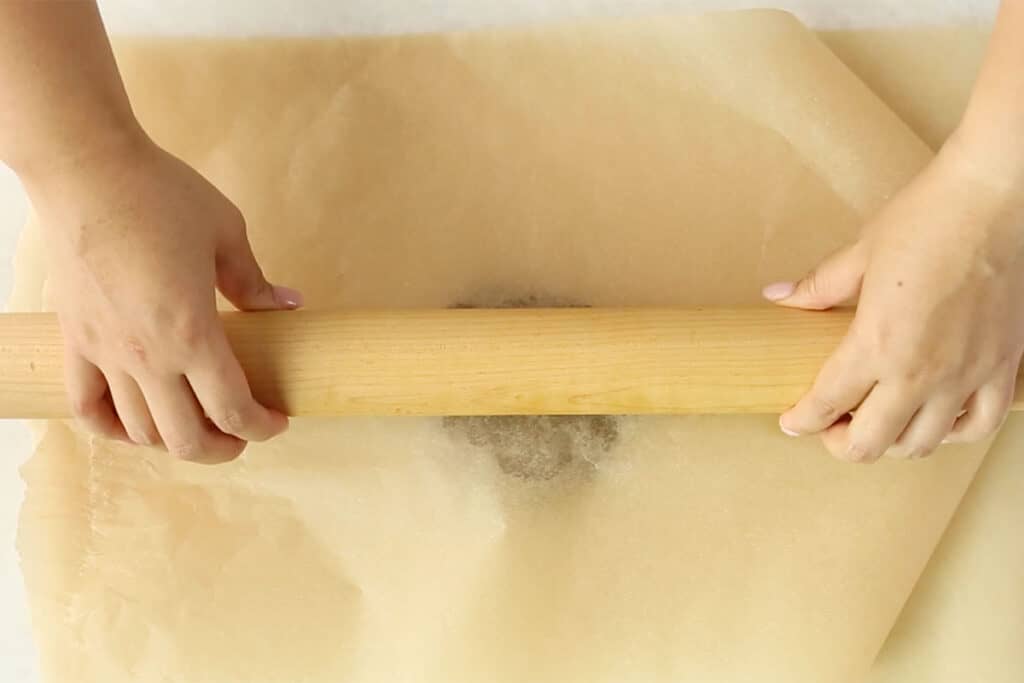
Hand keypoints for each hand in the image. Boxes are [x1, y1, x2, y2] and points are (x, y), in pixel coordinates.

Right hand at [29, 134, 301, 463]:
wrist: (87, 170)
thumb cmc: (161, 196)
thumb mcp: (226, 234)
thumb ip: (254, 282)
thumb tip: (288, 304)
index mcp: (192, 334)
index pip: (232, 409)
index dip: (261, 427)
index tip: (277, 422)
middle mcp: (147, 356)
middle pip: (186, 438)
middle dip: (223, 449)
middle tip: (243, 436)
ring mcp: (105, 352)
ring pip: (138, 430)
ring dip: (174, 442)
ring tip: (197, 429)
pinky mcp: (75, 340)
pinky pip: (86, 406)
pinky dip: (111, 428)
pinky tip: (134, 425)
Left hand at [763, 135, 1023, 462]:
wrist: (998, 198)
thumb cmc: (928, 219)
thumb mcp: (860, 253)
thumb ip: (818, 288)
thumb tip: (778, 296)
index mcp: (876, 344)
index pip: (826, 404)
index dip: (801, 420)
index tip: (791, 421)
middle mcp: (921, 372)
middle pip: (870, 443)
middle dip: (839, 444)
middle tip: (828, 428)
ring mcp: (966, 375)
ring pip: (921, 444)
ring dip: (890, 444)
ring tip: (875, 425)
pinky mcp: (1003, 368)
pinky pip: (978, 425)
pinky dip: (950, 435)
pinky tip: (934, 422)